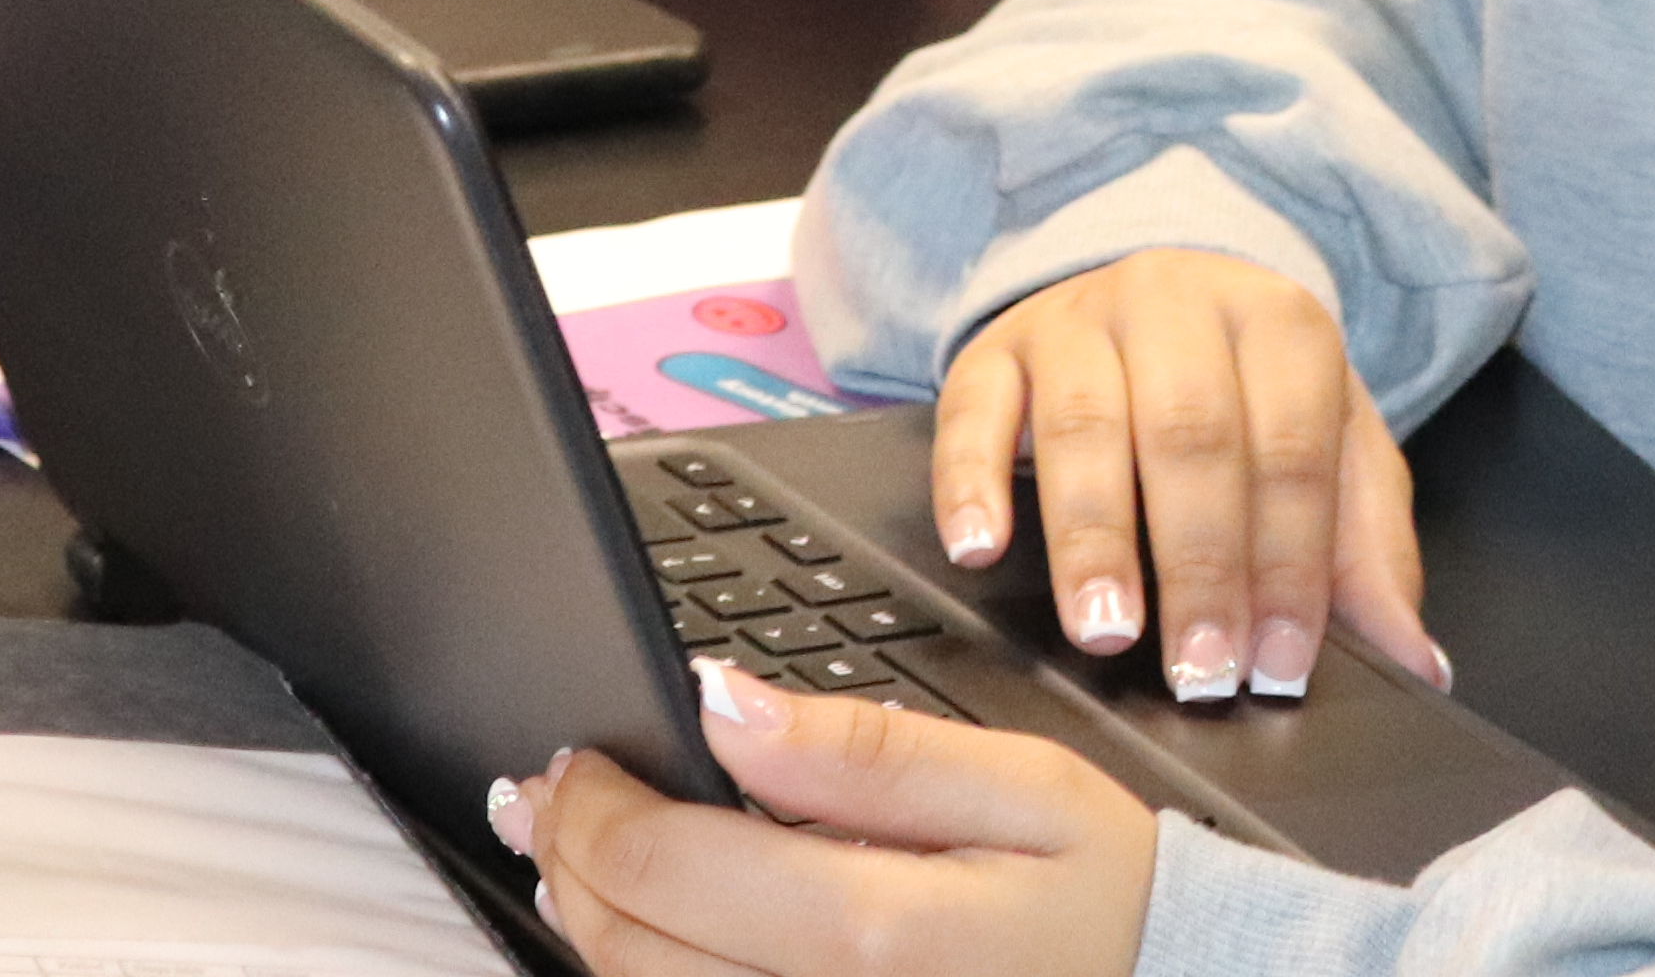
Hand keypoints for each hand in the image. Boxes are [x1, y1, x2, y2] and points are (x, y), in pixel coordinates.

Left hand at [496, 660, 1155, 976]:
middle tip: (546, 799)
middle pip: (635, 954)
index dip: (597, 807)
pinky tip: (648, 939)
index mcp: (881, 932)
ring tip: (577, 862)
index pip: (673, 868)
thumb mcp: (1018, 785)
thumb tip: (724, 703)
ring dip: (591, 932)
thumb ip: (864, 752)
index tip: (577, 760)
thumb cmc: (1108, 897)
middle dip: (571, 864)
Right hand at [937, 249, 1437, 702]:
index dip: (1288, 564)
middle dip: (1198, 565)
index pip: (1292, 452)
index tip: (1277, 664)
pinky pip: (973, 409)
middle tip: (1197, 669)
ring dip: (1094, 537)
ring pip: (1085, 425)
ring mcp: (1078, 321)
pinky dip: (971, 482)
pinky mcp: (995, 349)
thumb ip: (1369, 554)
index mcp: (1281, 324)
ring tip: (1104, 627)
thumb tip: (1418, 664)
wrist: (1157, 294)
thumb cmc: (1248, 393)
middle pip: (1192, 437)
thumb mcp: (1332, 451)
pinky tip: (981, 548)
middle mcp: (1178, 305)